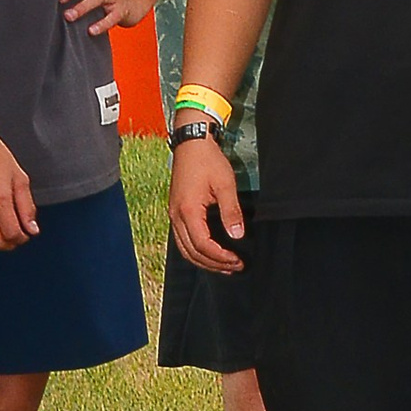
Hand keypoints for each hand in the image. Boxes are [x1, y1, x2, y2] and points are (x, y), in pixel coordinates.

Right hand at [169, 135, 245, 272]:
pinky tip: (210, 252)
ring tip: (224, 266)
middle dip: (213, 263)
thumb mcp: (225, 184)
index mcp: (187, 211)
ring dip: (203, 260)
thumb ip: (231, 211)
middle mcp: (176, 216)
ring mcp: (173, 214)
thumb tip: (237, 235)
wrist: (191, 142)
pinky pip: (182, 239)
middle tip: (235, 267)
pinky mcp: (175, 211)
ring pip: (184, 248)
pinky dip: (195, 250)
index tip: (237, 261)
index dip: (220, 257)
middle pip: (191, 252)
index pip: (203, 245)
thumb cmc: (208, 160)